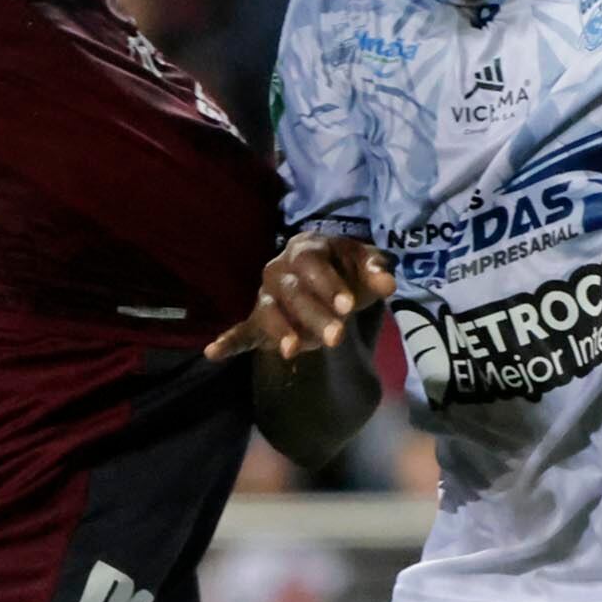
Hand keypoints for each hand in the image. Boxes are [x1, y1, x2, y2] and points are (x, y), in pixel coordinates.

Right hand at [207, 233, 398, 363]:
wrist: (327, 276)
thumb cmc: (345, 269)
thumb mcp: (364, 264)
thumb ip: (376, 270)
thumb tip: (388, 283)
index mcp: (305, 249)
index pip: (313, 265)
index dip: (328, 285)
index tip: (347, 307)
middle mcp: (279, 270)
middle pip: (292, 292)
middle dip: (314, 315)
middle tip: (336, 337)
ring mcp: (266, 296)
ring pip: (269, 312)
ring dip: (281, 331)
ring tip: (293, 350)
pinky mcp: (257, 320)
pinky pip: (241, 330)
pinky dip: (229, 341)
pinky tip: (213, 352)